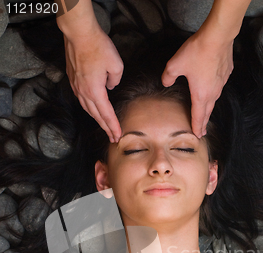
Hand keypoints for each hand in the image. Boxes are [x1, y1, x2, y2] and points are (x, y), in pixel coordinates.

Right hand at [63, 27, 123, 141]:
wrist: (79, 33)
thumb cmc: (98, 47)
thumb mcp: (117, 65)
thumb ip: (116, 80)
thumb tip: (110, 85)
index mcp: (95, 91)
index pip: (106, 114)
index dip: (113, 126)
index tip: (117, 136)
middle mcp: (84, 92)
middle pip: (96, 115)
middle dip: (105, 127)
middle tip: (113, 138)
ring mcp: (76, 86)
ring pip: (87, 108)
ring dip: (97, 119)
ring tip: (104, 126)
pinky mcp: (73, 79)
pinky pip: (81, 99)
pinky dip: (89, 107)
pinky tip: (92, 109)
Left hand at [161, 31, 233, 137]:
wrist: (218, 36)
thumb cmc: (197, 52)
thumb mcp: (175, 64)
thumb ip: (167, 76)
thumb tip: (165, 82)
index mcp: (200, 95)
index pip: (198, 116)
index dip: (197, 127)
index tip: (198, 136)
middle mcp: (213, 92)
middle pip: (208, 112)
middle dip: (204, 123)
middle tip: (202, 131)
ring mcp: (221, 83)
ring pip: (214, 100)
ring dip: (209, 108)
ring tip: (206, 113)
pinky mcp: (226, 74)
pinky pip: (219, 86)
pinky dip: (214, 91)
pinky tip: (212, 88)